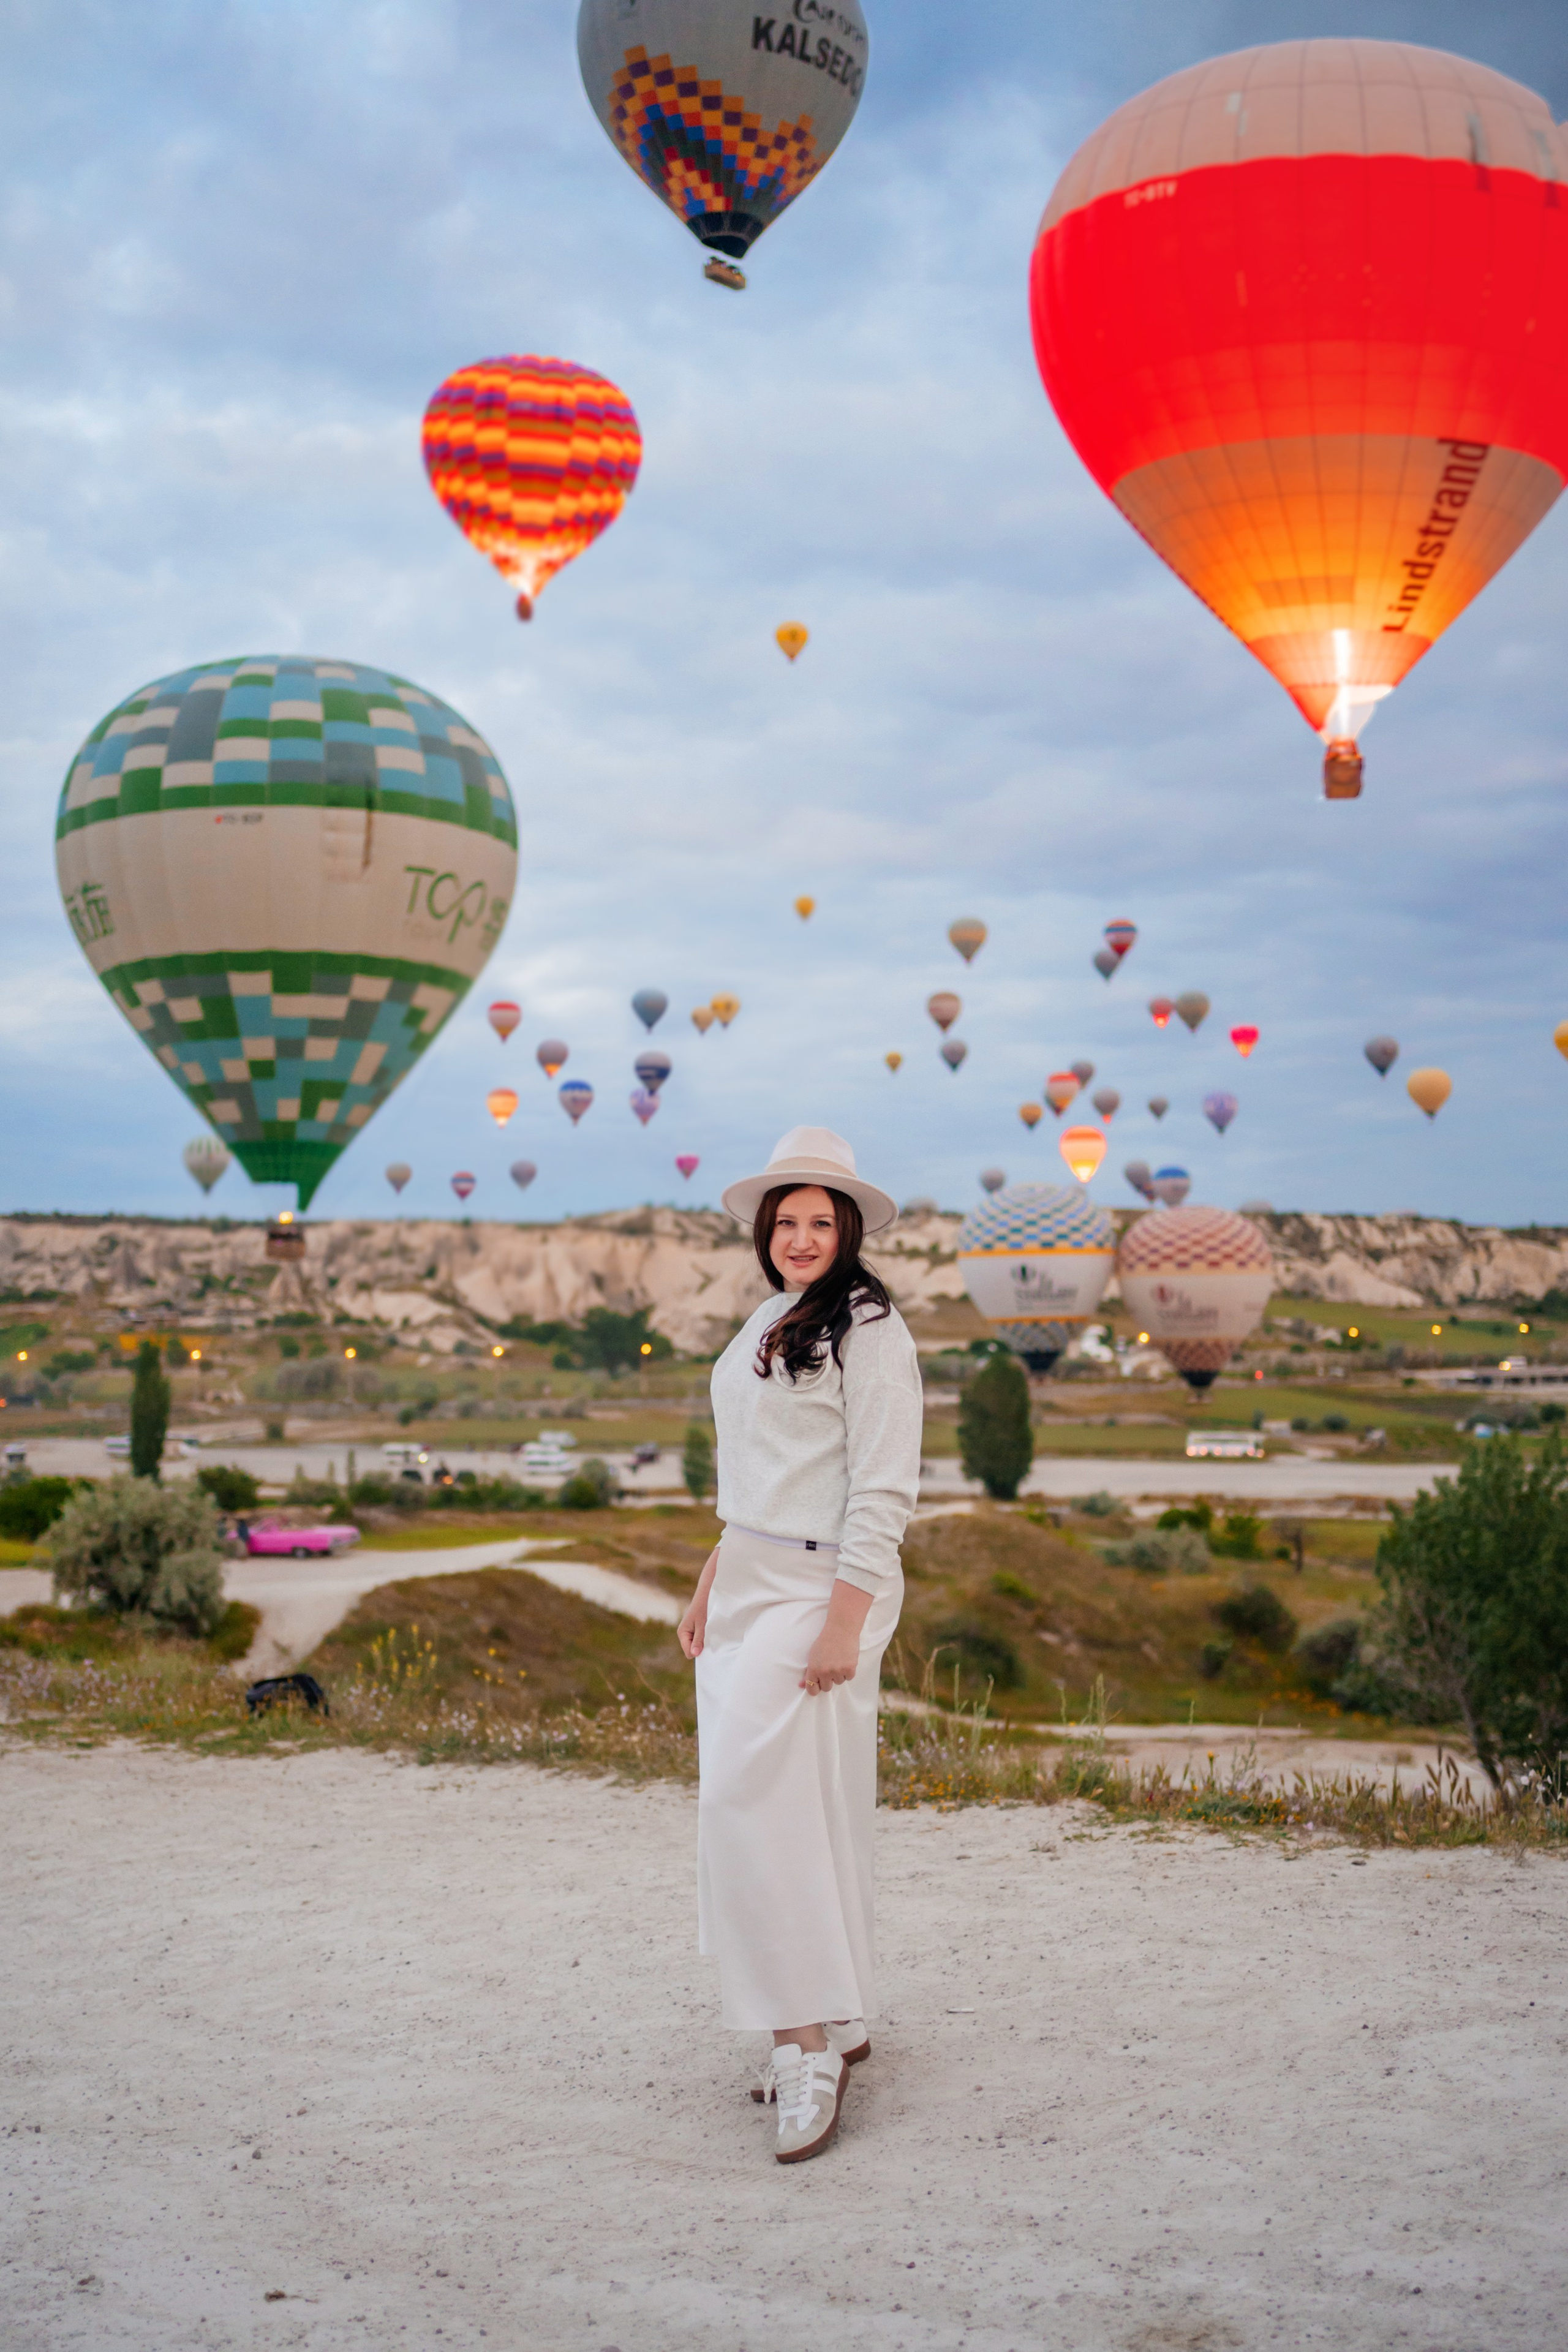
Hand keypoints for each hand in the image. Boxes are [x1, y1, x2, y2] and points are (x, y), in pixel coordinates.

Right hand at [678, 1592, 707, 1659]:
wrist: (707, 1593)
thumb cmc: (704, 1607)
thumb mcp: (702, 1625)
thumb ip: (698, 1640)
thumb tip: (694, 1654)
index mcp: (682, 1633)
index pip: (689, 1653)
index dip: (698, 1651)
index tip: (708, 1644)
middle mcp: (684, 1634)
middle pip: (692, 1651)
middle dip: (701, 1648)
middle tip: (710, 1638)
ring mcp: (689, 1632)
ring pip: (697, 1646)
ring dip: (704, 1642)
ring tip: (710, 1631)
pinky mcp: (695, 1630)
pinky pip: (700, 1640)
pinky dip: (706, 1638)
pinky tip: (710, 1630)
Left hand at [801, 1577, 874, 1693]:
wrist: (841, 1629)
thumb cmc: (825, 1641)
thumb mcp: (813, 1655)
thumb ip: (808, 1672)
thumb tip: (801, 1685)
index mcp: (813, 1669)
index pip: (812, 1689)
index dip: (815, 1688)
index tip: (818, 1685)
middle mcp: (825, 1672)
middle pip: (826, 1688)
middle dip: (828, 1680)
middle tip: (830, 1668)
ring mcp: (838, 1671)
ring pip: (839, 1682)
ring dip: (839, 1674)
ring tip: (839, 1660)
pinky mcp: (850, 1669)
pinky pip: (849, 1678)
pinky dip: (848, 1671)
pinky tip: (846, 1660)